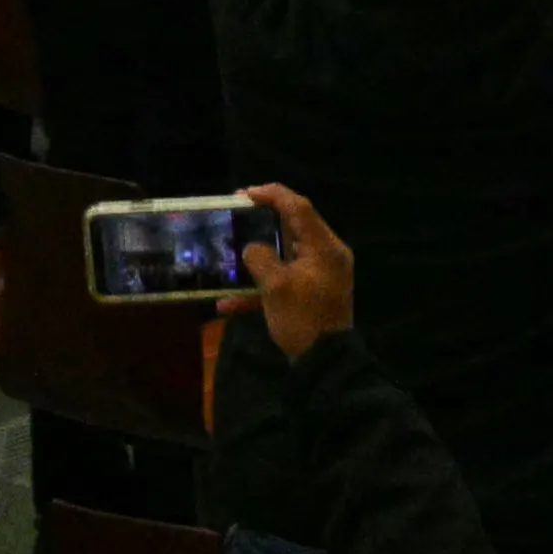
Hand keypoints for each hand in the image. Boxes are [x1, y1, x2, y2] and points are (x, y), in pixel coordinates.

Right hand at [237, 181, 356, 359]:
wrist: (323, 360)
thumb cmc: (302, 318)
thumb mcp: (276, 287)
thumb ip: (261, 260)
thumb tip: (252, 248)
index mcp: (325, 247)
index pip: (300, 208)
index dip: (273, 195)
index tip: (245, 193)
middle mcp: (326, 255)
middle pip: (293, 228)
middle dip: (262, 223)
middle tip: (236, 216)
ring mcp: (319, 274)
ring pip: (283, 257)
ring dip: (255, 260)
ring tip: (227, 255)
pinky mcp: (310, 293)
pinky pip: (282, 282)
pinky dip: (258, 290)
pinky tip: (226, 305)